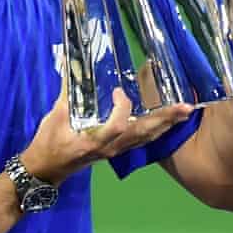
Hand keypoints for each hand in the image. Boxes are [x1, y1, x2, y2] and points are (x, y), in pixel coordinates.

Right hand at [20, 78, 192, 185]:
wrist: (46, 168)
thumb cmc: (49, 143)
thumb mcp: (55, 116)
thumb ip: (67, 91)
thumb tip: (70, 64)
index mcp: (94, 140)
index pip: (118, 126)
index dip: (123, 108)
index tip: (119, 91)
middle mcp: (111, 147)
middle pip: (143, 133)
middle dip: (165, 119)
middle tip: (185, 108)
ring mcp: (116, 151)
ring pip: (146, 138)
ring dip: (166, 125)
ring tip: (184, 113)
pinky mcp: (117, 151)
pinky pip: (141, 141)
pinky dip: (156, 130)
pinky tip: (166, 123)